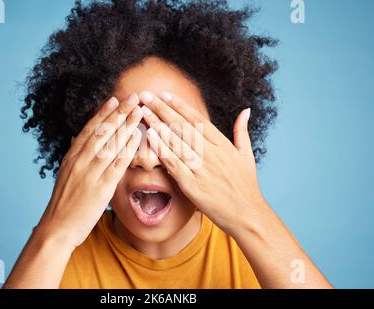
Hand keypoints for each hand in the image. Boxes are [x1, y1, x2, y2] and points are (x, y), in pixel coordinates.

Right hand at [36, 93, 142, 248]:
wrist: (57, 228)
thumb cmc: (63, 203)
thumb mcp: (66, 175)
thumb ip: (76, 158)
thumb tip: (81, 142)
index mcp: (71, 157)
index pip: (89, 130)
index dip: (103, 114)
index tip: (114, 100)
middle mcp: (80, 161)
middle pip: (102, 132)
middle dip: (118, 113)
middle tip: (132, 97)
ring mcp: (90, 173)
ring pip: (111, 144)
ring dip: (126, 125)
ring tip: (138, 111)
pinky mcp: (101, 187)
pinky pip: (117, 164)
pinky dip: (127, 149)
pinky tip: (136, 137)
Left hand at [139, 91, 267, 236]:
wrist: (247, 215)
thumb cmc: (246, 185)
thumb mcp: (246, 155)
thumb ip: (242, 131)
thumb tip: (245, 110)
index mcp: (222, 144)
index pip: (197, 120)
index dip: (179, 106)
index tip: (164, 95)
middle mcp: (212, 153)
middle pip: (182, 127)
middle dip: (162, 109)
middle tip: (146, 96)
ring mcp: (202, 169)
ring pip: (176, 142)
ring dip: (157, 125)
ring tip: (143, 113)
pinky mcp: (193, 185)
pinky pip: (174, 163)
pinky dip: (162, 149)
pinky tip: (150, 137)